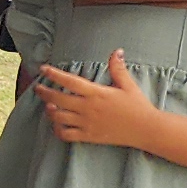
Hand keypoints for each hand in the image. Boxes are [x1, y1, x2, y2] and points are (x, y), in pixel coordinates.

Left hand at [33, 50, 163, 150]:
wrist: (147, 129)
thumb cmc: (138, 106)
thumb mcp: (128, 85)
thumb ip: (118, 69)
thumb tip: (116, 51)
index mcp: (97, 93)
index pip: (70, 81)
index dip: (54, 74)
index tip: (43, 69)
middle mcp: (88, 107)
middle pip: (58, 98)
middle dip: (44, 92)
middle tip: (38, 87)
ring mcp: (87, 123)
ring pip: (58, 117)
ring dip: (49, 110)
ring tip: (48, 105)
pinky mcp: (88, 136)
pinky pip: (65, 134)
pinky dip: (57, 129)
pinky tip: (57, 124)